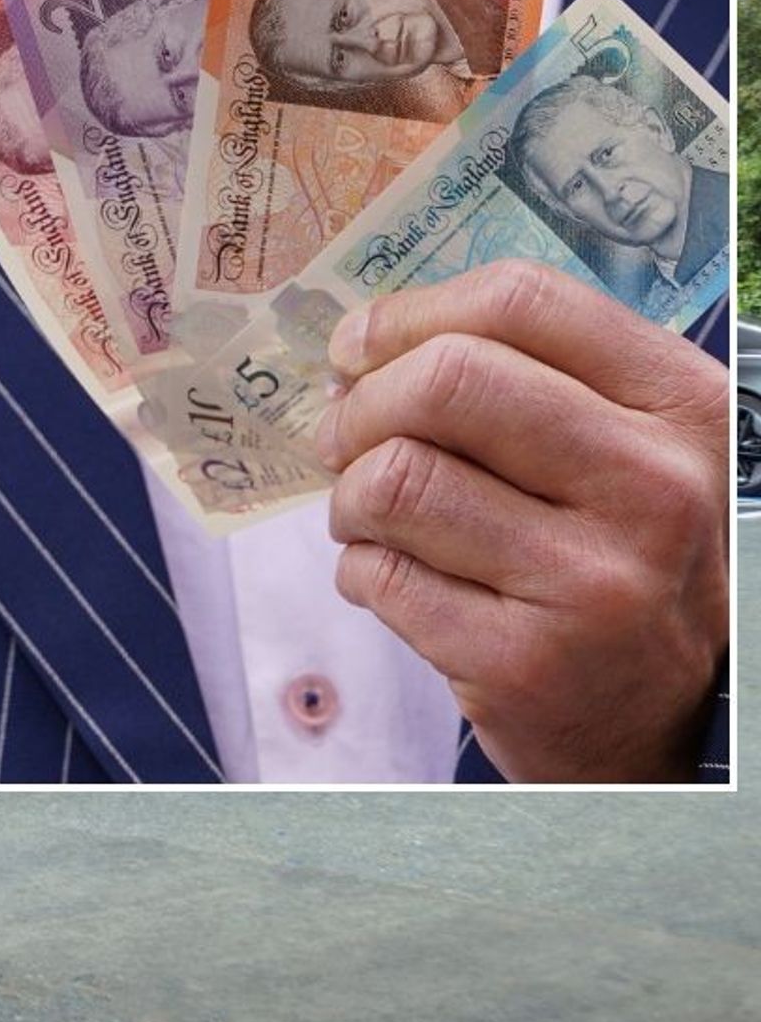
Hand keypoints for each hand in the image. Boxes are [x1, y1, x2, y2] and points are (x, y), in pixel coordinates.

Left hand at [315, 260, 726, 782]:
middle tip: (339, 436)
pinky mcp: (524, 663)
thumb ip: (523, 377)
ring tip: (367, 515)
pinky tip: (392, 578)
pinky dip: (359, 569)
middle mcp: (656, 487)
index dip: (409, 314)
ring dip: (350, 495)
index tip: (356, 347)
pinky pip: (380, 575)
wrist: (661, 719)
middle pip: (448, 381)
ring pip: (397, 479)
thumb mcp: (621, 448)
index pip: (522, 302)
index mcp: (682, 406)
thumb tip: (360, 347)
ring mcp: (594, 581)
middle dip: (362, 405)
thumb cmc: (611, 551)